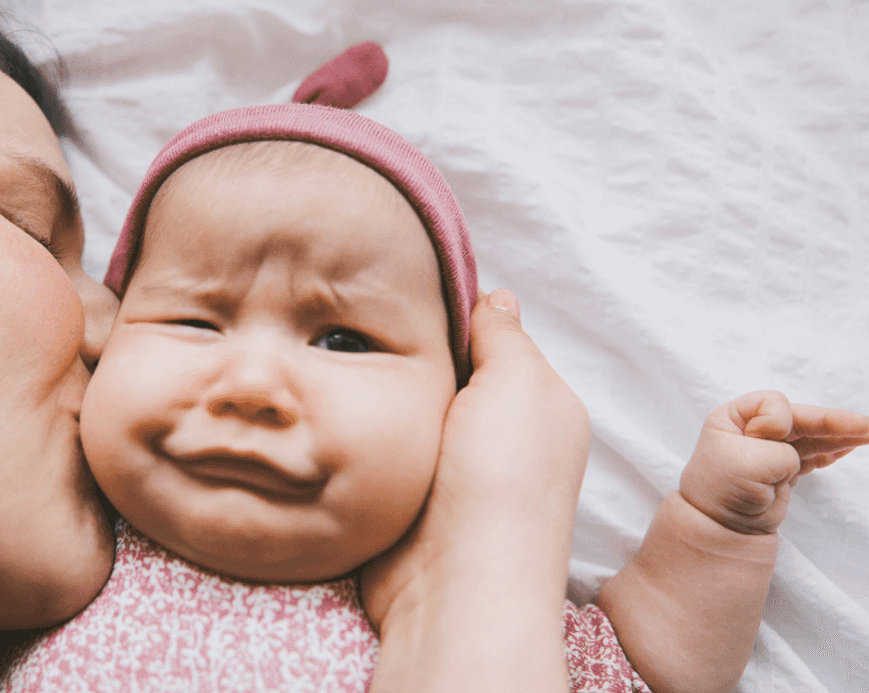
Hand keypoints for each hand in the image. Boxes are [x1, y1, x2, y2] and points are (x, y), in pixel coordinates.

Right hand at [360, 289, 588, 629]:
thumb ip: (504, 335)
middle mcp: (493, 435)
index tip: (401, 285)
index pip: (489, 339)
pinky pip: (377, 445)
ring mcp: (445, 468)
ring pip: (403, 406)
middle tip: (356, 321)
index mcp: (535, 404)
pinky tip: (334, 406)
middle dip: (405, 351)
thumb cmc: (500, 479)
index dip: (450, 313)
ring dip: (377, 391)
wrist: (454, 583)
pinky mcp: (403, 495)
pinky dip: (360, 430)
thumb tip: (495, 296)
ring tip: (333, 357)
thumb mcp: (519, 383)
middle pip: (440, 370)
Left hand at [680, 390, 868, 534]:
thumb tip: (793, 455)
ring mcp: (768, 450)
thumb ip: (778, 451)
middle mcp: (750, 430)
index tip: (766, 440)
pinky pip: (812, 454)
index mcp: (733, 418)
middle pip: (799, 418)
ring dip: (839, 436)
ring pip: (810, 437)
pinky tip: (850, 447)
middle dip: (832, 422)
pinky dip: (831, 451)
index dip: (777, 422)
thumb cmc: (722, 491)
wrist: (720, 528)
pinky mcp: (781, 469)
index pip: (771, 403)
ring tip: (868, 434)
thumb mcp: (747, 463)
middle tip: (866, 425)